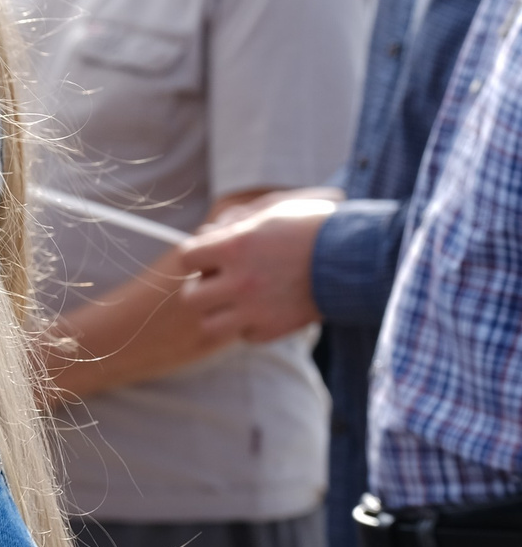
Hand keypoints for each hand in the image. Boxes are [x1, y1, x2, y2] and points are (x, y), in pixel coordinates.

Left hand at [179, 195, 335, 344]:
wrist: (360, 258)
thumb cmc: (316, 227)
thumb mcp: (272, 211)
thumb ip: (235, 222)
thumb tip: (208, 232)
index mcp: (234, 248)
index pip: (187, 258)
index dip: (198, 256)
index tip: (211, 255)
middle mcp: (239, 282)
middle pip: (191, 297)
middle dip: (203, 287)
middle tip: (222, 280)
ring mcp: (256, 310)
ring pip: (210, 325)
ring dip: (219, 313)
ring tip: (238, 300)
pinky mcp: (274, 330)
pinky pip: (244, 335)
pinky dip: (249, 326)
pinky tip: (265, 309)